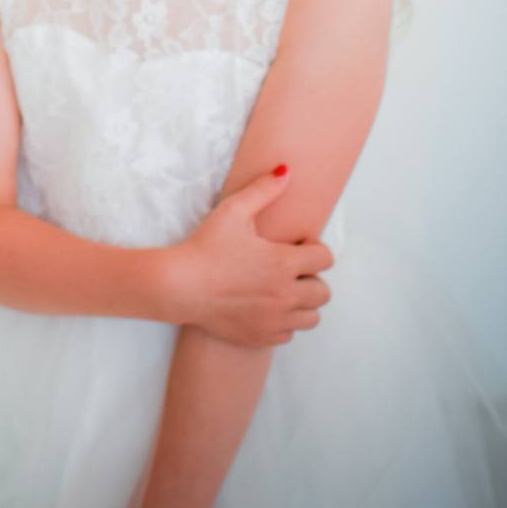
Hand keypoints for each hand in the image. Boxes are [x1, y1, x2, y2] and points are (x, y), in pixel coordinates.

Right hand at [171, 166, 332, 345]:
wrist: (180, 286)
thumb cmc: (206, 246)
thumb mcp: (233, 211)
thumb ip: (263, 190)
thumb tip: (286, 170)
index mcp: (284, 263)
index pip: (325, 258)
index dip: (314, 248)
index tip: (297, 246)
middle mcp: (286, 295)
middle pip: (323, 292)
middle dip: (311, 278)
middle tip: (289, 269)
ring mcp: (275, 320)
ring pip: (311, 317)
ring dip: (302, 303)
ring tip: (281, 289)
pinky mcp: (262, 337)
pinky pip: (289, 333)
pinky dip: (283, 322)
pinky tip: (266, 307)